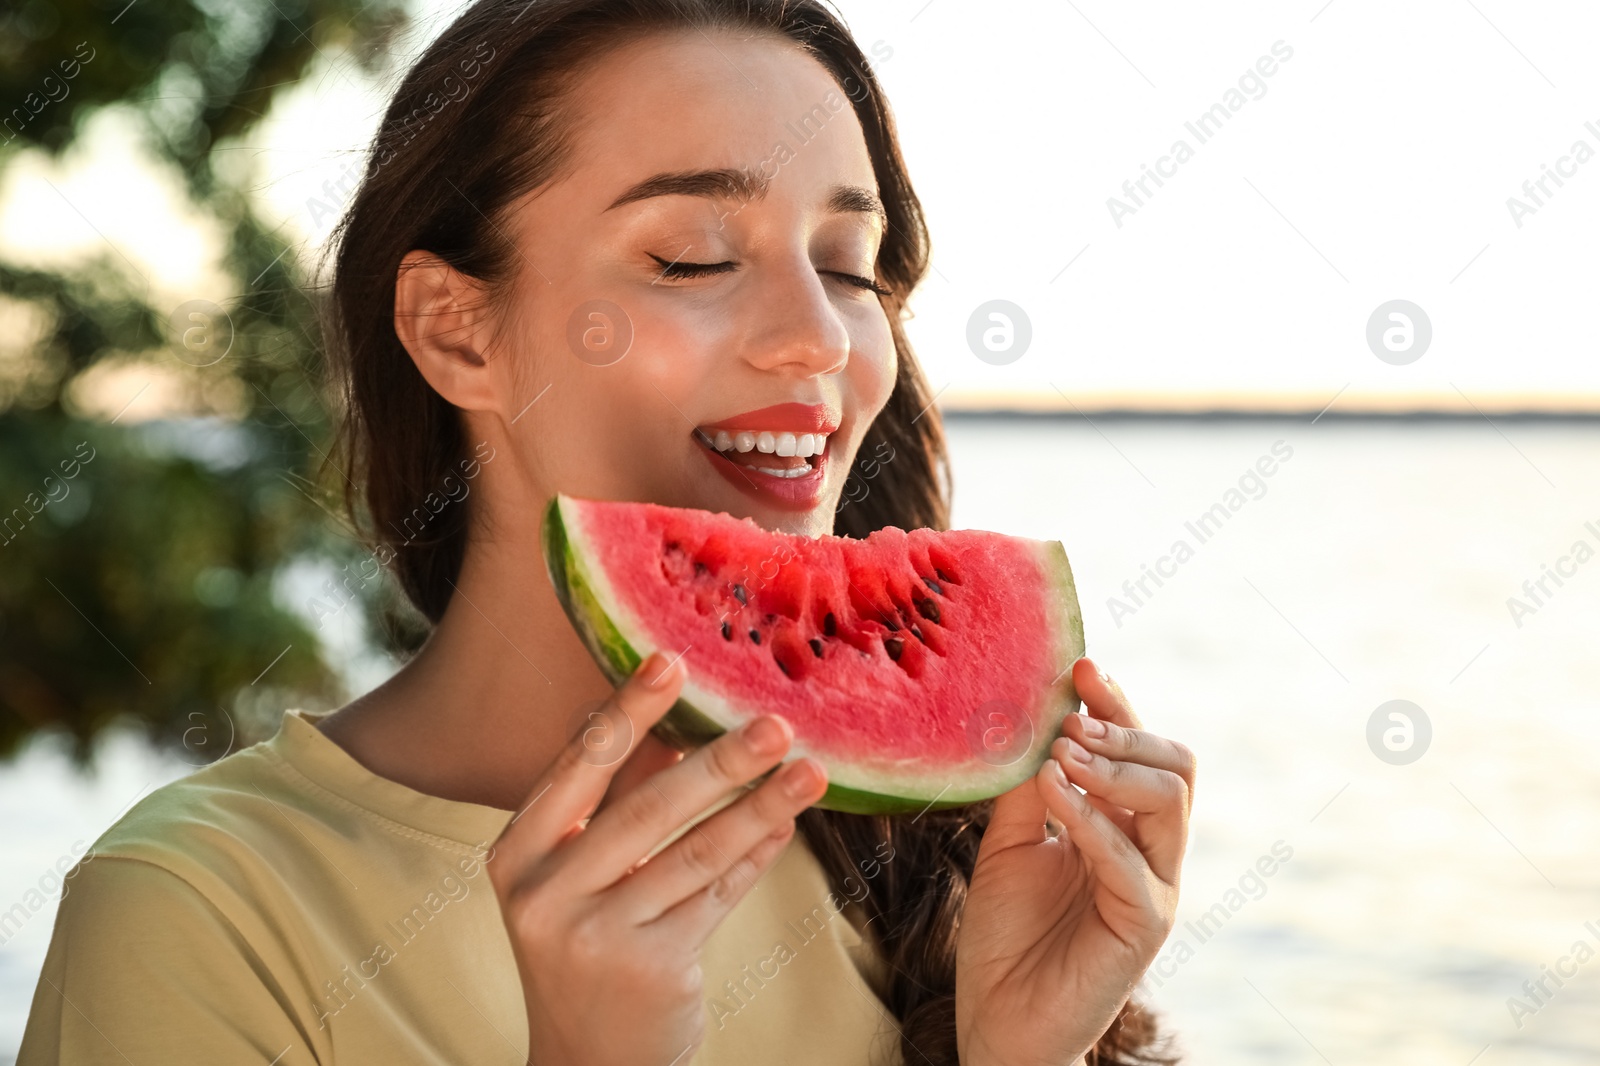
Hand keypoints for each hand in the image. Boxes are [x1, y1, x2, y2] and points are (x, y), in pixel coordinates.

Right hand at [485, 652, 829, 1065]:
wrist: (586, 1062)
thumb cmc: (585, 948)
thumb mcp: (571, 878)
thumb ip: (613, 809)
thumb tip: (683, 726)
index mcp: (515, 854)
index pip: (580, 766)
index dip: (629, 711)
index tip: (672, 661)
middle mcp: (545, 894)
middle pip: (646, 808)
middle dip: (719, 761)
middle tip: (775, 723)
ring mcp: (596, 935)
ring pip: (695, 852)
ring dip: (759, 806)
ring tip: (808, 772)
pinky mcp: (650, 969)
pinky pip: (717, 897)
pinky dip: (756, 856)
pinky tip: (785, 824)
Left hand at [955, 658, 1194, 1065]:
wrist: (999, 1022)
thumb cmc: (1006, 937)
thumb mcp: (1007, 843)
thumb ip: (1023, 788)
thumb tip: (1028, 718)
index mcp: (1121, 825)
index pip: (1139, 748)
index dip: (1115, 703)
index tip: (1078, 667)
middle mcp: (1149, 851)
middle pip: (1174, 764)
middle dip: (1124, 728)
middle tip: (1070, 718)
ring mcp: (1153, 888)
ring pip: (1170, 800)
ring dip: (1112, 766)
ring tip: (1059, 754)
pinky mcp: (1144, 927)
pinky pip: (1133, 861)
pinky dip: (1092, 819)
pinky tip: (1053, 795)